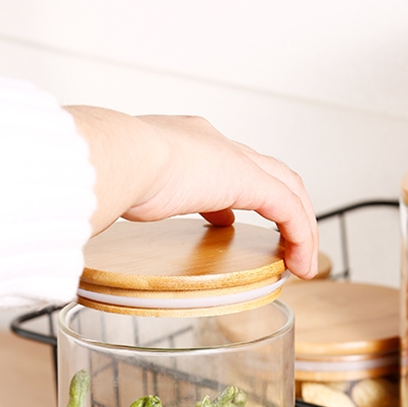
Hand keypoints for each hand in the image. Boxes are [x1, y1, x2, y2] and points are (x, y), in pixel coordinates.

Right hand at [68, 106, 318, 279]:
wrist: (116, 157)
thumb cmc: (106, 172)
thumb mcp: (125, 189)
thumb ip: (135, 199)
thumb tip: (122, 215)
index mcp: (185, 142)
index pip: (225, 162)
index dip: (233, 190)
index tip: (227, 220)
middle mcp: (215, 143)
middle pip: (269, 172)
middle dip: (283, 207)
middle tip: (286, 242)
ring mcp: (234, 158)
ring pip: (287, 189)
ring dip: (299, 226)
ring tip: (301, 261)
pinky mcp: (246, 179)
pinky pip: (288, 210)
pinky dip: (300, 236)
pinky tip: (300, 264)